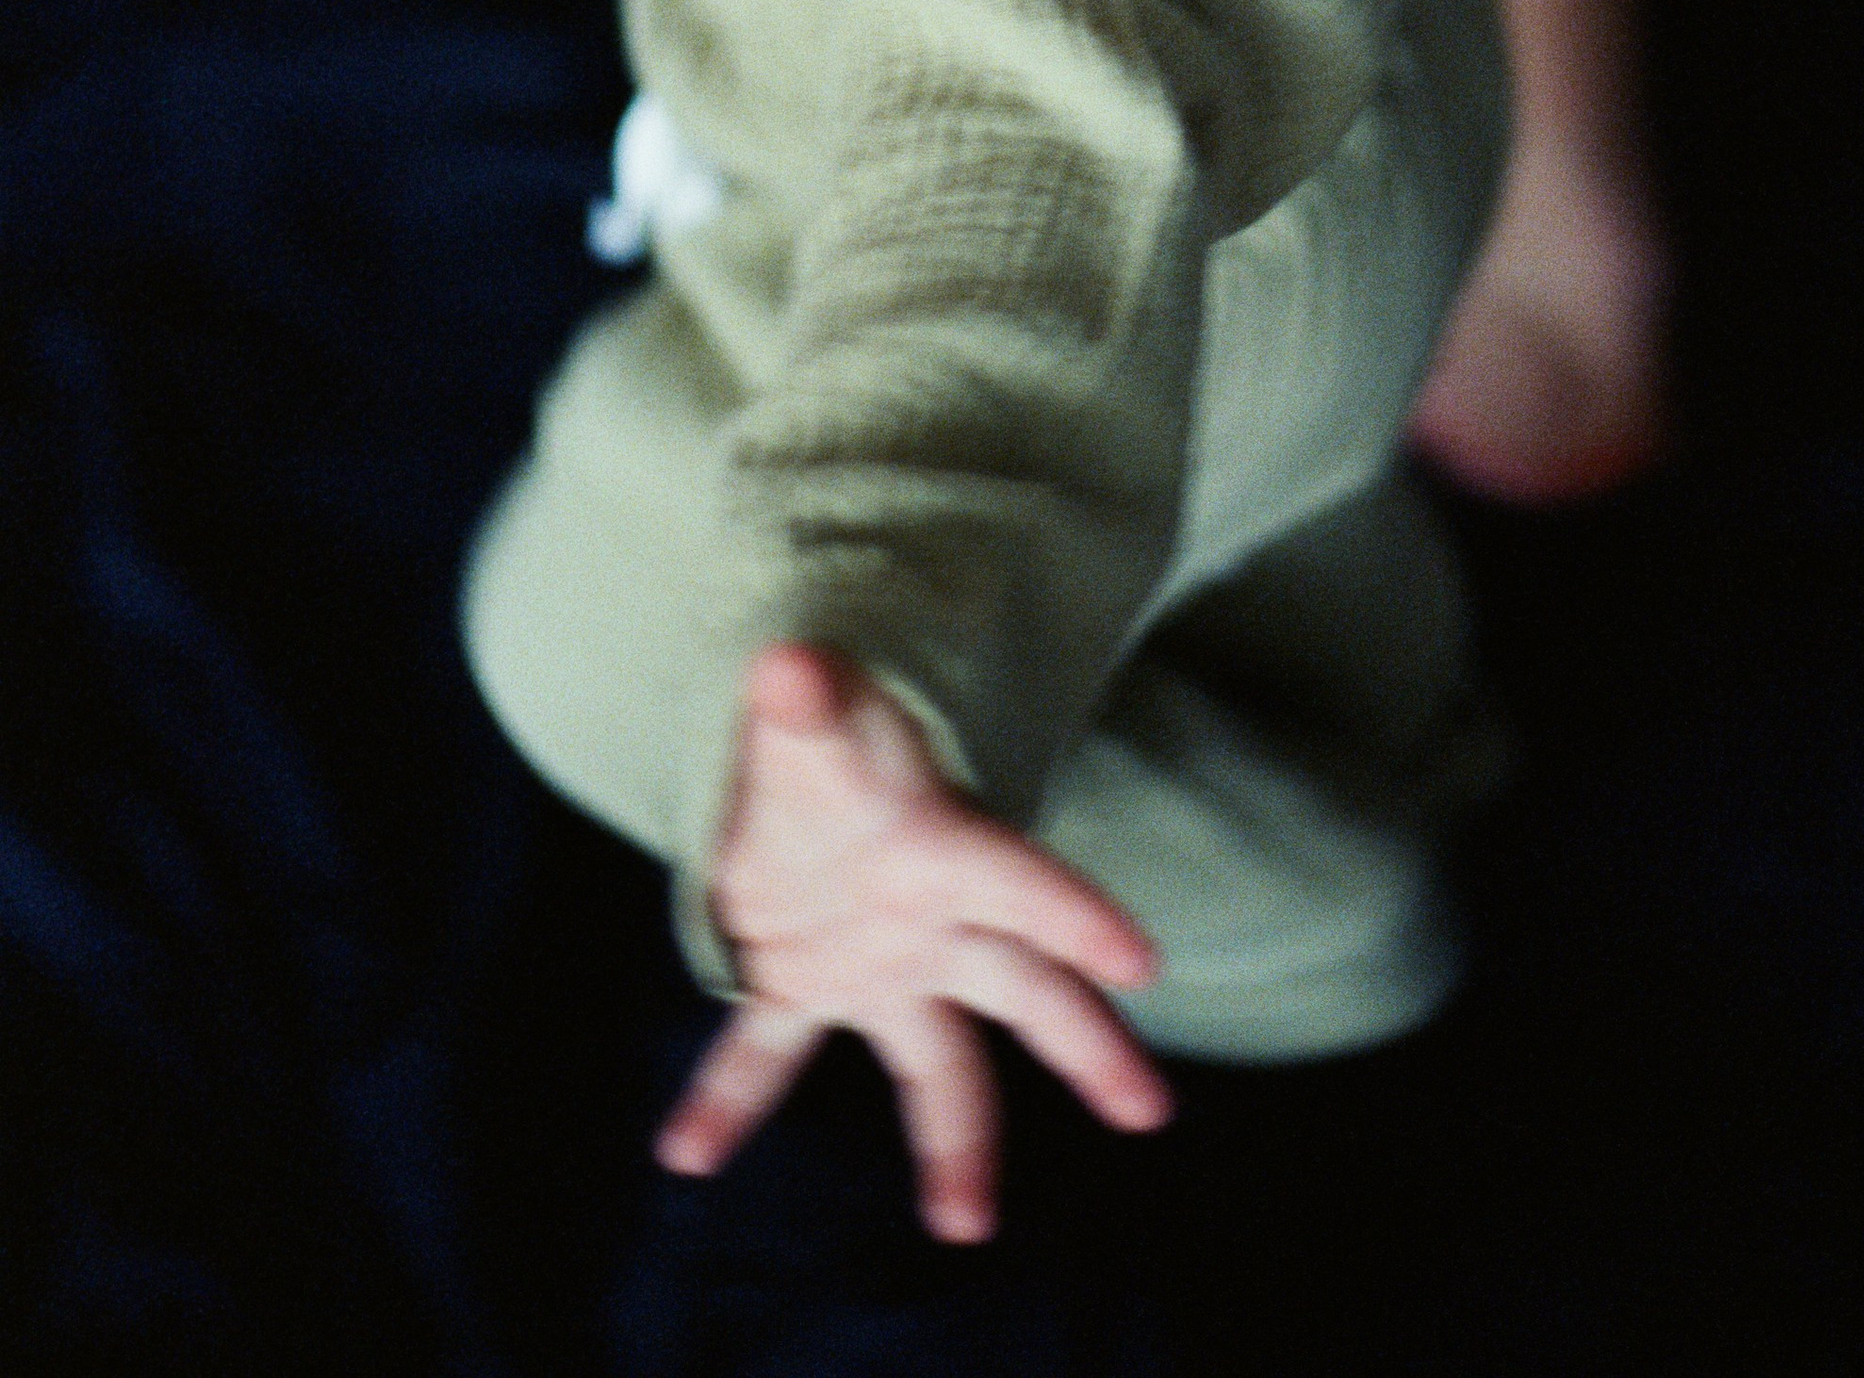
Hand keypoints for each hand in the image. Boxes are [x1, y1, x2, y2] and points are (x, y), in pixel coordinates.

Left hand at [656, 644, 1170, 1241]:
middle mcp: (929, 921)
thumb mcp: (822, 715)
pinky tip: (687, 1150)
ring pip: (940, 1065)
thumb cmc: (832, 728)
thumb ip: (808, 705)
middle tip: (1147, 1109)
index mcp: (943, 851)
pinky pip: (768, 1051)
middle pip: (1024, 990)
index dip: (1077, 919)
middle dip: (1086, 1048)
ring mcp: (878, 964)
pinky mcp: (807, 986)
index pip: (1022, 884)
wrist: (796, 755)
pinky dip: (727, 1097)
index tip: (1140, 963)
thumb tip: (787, 669)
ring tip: (965, 1224)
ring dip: (955, 1145)